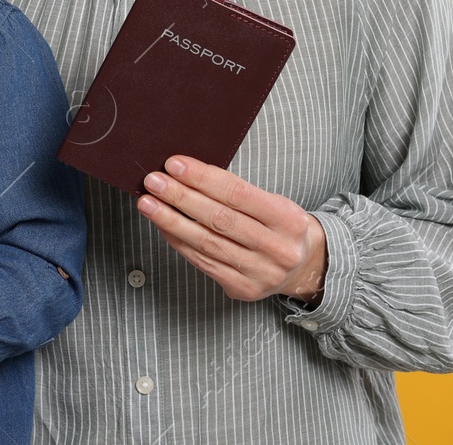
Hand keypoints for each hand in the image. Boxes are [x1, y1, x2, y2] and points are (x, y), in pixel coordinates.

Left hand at [137, 155, 325, 303]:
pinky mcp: (243, 288)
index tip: (174, 164)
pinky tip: (163, 226)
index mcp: (289, 220)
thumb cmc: (280, 227)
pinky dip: (179, 241)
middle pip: (219, 219)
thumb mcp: (274, 203)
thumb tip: (186, 174)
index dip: (203, 178)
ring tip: (148, 203)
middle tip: (154, 181)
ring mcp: (260, 273)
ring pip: (207, 243)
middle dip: (181, 197)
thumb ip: (236, 191)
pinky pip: (203, 262)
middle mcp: (277, 249)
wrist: (304, 267)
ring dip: (171, 220)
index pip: (238, 194)